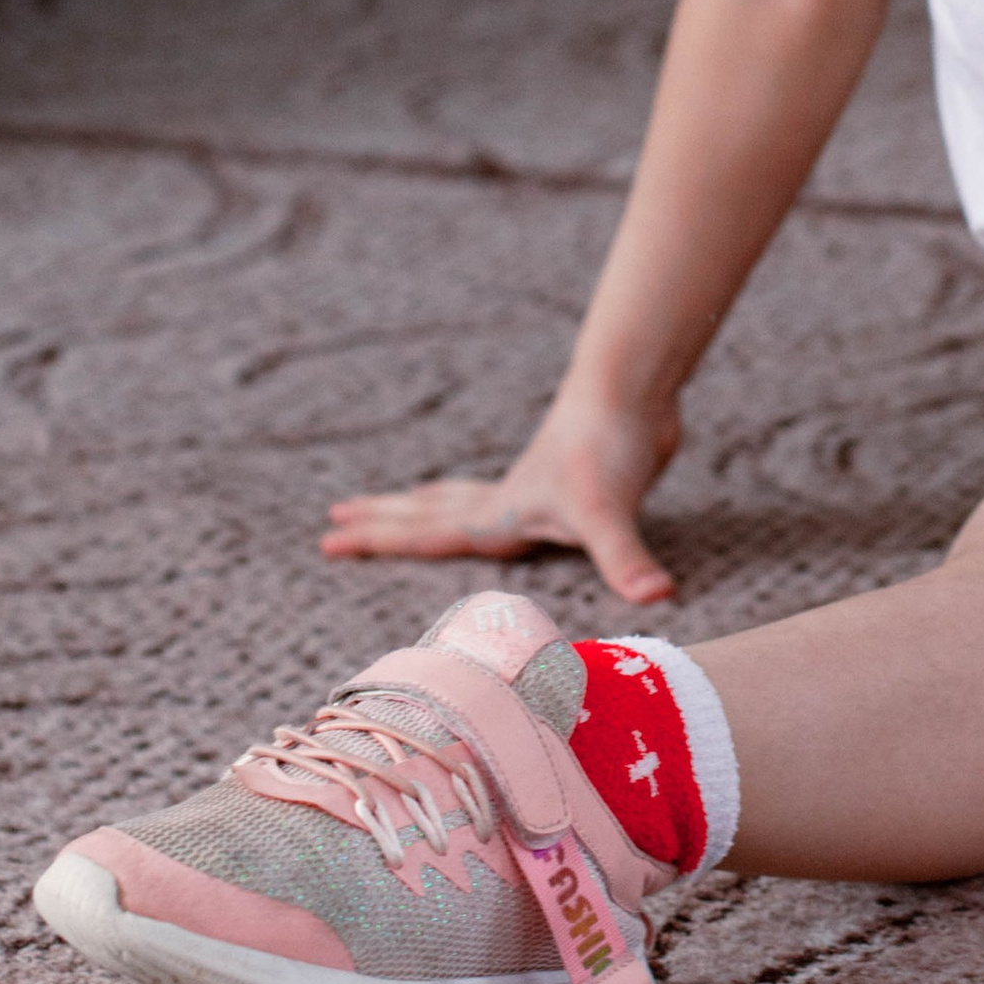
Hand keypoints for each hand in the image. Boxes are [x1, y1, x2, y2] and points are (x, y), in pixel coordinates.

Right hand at [320, 387, 679, 605]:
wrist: (634, 387)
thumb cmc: (612, 445)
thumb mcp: (611, 513)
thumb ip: (626, 560)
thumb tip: (657, 597)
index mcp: (500, 513)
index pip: (425, 534)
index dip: (377, 541)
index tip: (326, 540)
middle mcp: (508, 500)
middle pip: (430, 513)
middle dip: (381, 522)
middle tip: (331, 519)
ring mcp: (535, 487)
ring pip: (461, 499)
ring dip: (424, 505)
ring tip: (395, 503)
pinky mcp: (565, 481)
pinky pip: (504, 497)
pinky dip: (482, 500)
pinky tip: (498, 504)